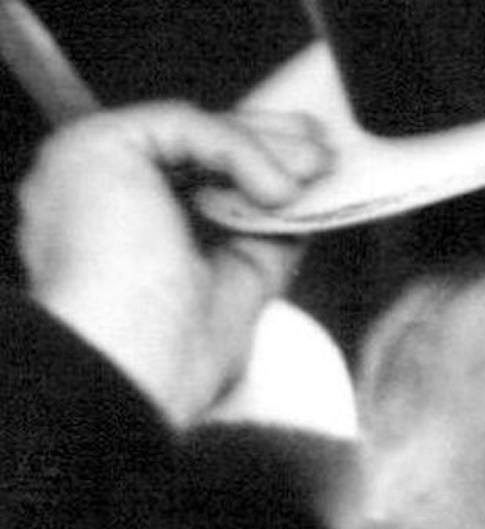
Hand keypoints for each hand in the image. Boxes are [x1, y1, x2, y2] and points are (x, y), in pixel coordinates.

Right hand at [16, 102, 331, 422]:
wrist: (125, 377)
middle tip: (327, 153)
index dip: (251, 165)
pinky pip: (184, 126)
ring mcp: (88, 165)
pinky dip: (242, 151)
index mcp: (114, 227)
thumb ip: (260, 244)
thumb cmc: (167, 361)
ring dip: (267, 145)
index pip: (189, 176)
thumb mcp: (236, 290)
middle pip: (190, 147)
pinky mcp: (96, 146)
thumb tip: (301, 207)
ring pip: (191, 132)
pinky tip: (279, 193)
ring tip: (319, 171)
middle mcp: (93, 190)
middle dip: (268, 144)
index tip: (310, 169)